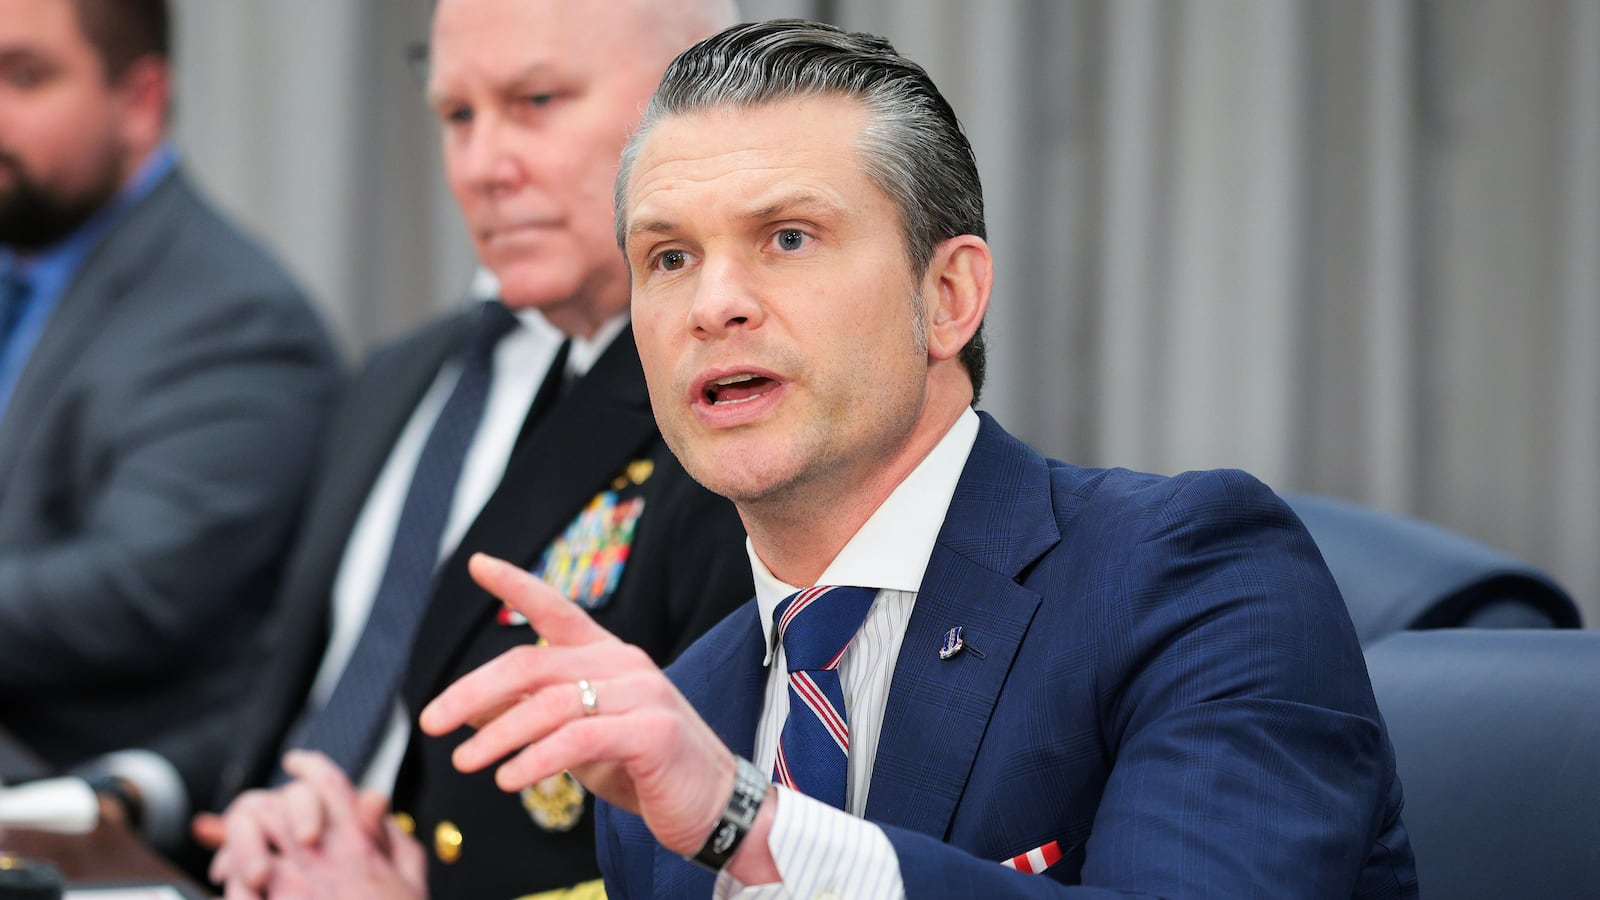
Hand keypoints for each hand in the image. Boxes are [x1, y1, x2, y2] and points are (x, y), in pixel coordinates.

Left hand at [200, 751, 416, 898]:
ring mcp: (289, 887)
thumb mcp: (411, 882)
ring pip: (250, 834)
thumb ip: (395, 840)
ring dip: (243, 837)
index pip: (329, 784)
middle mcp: (321, 858)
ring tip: (246, 849)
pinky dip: (234, 880)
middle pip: (280, 800)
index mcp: (358, 847)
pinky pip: (236, 883)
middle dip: (268, 800)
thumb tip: (378, 810)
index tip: (297, 761)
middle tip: (263, 810)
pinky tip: (239, 884)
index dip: (309, 765)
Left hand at [418, 554, 735, 856]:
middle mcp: (624, 664)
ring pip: (551, 704)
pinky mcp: (654, 731)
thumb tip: (469, 709)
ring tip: (464, 764)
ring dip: (498, 735)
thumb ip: (532, 717)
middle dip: (472, 691)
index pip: (557, 609)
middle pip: (532, 664)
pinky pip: (578, 740)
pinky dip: (536, 760)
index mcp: (607, 657)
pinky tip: (508, 780)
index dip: (516, 584)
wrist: (715, 806)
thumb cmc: (643, 770)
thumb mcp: (577, 740)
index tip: (476, 564)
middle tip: (430, 723)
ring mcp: (643, 693)